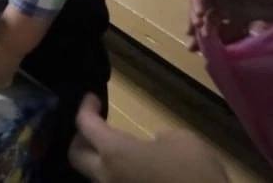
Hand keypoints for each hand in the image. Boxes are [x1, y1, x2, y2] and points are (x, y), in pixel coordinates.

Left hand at [69, 94, 228, 181]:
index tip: (92, 98)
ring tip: (116, 150)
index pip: (86, 125)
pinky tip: (132, 171)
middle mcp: (106, 177)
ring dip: (99, 160)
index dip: (86, 108)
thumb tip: (153, 145)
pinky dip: (115, 175)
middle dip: (80, 138)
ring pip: (94, 176)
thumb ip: (160, 138)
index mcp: (114, 153)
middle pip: (76, 155)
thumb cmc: (196, 174)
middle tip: (96, 126)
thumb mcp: (183, 141)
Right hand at [188, 0, 272, 49]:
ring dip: (198, 27)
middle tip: (198, 23)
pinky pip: (214, 28)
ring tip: (194, 42)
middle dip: (196, 11)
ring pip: (204, 16)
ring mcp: (220, 8)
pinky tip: (201, 48)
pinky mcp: (226, 21)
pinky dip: (207, 37)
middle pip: (201, 1)